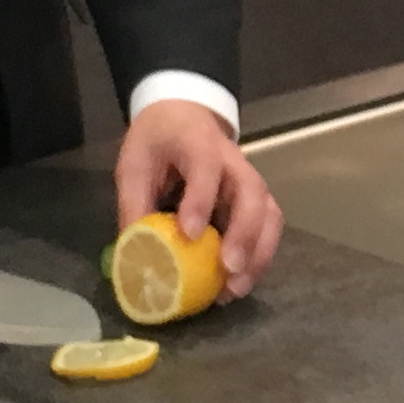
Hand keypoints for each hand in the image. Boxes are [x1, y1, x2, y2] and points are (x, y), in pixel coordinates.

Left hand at [115, 100, 281, 296]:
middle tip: (228, 269)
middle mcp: (233, 161)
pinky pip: (268, 226)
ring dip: (259, 252)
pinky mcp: (254, 200)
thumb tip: (133, 255)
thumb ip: (134, 205)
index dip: (200, 200)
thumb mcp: (134, 165)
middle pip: (253, 193)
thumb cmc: (157, 141)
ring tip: (236, 288)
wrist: (182, 115)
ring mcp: (248, 180)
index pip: (206, 167)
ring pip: (269, 213)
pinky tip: (239, 282)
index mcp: (197, 143)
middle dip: (245, 234)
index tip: (189, 234)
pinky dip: (259, 256)